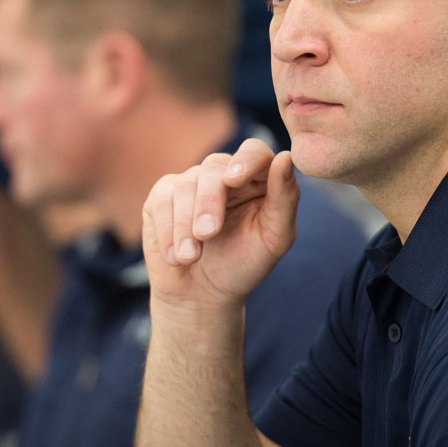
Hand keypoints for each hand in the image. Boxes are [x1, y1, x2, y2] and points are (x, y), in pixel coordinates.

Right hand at [141, 138, 299, 310]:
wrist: (201, 295)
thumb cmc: (243, 264)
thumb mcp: (273, 239)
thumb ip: (285, 199)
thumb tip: (285, 158)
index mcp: (257, 179)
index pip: (254, 151)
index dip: (245, 160)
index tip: (234, 180)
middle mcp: (223, 174)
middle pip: (214, 166)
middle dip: (209, 201)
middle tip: (208, 234)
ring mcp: (191, 182)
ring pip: (185, 185)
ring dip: (186, 226)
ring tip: (190, 258)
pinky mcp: (163, 195)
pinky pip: (162, 199)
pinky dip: (168, 230)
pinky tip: (175, 256)